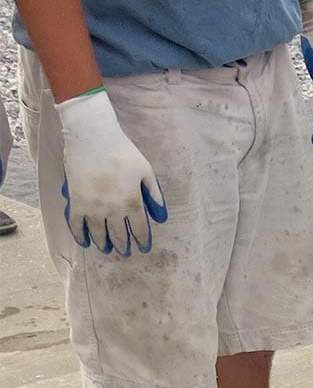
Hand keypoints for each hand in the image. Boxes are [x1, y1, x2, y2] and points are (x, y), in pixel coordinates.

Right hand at [56, 89, 167, 256]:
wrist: (92, 135)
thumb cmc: (122, 151)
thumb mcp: (146, 172)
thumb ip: (154, 196)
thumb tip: (161, 218)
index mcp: (133, 202)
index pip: (140, 230)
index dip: (142, 241)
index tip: (143, 248)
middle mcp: (114, 209)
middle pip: (119, 235)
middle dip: (123, 246)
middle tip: (124, 252)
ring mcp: (93, 206)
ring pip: (99, 233)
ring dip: (104, 244)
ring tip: (107, 249)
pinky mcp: (76, 201)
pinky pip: (76, 224)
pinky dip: (80, 235)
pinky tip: (85, 241)